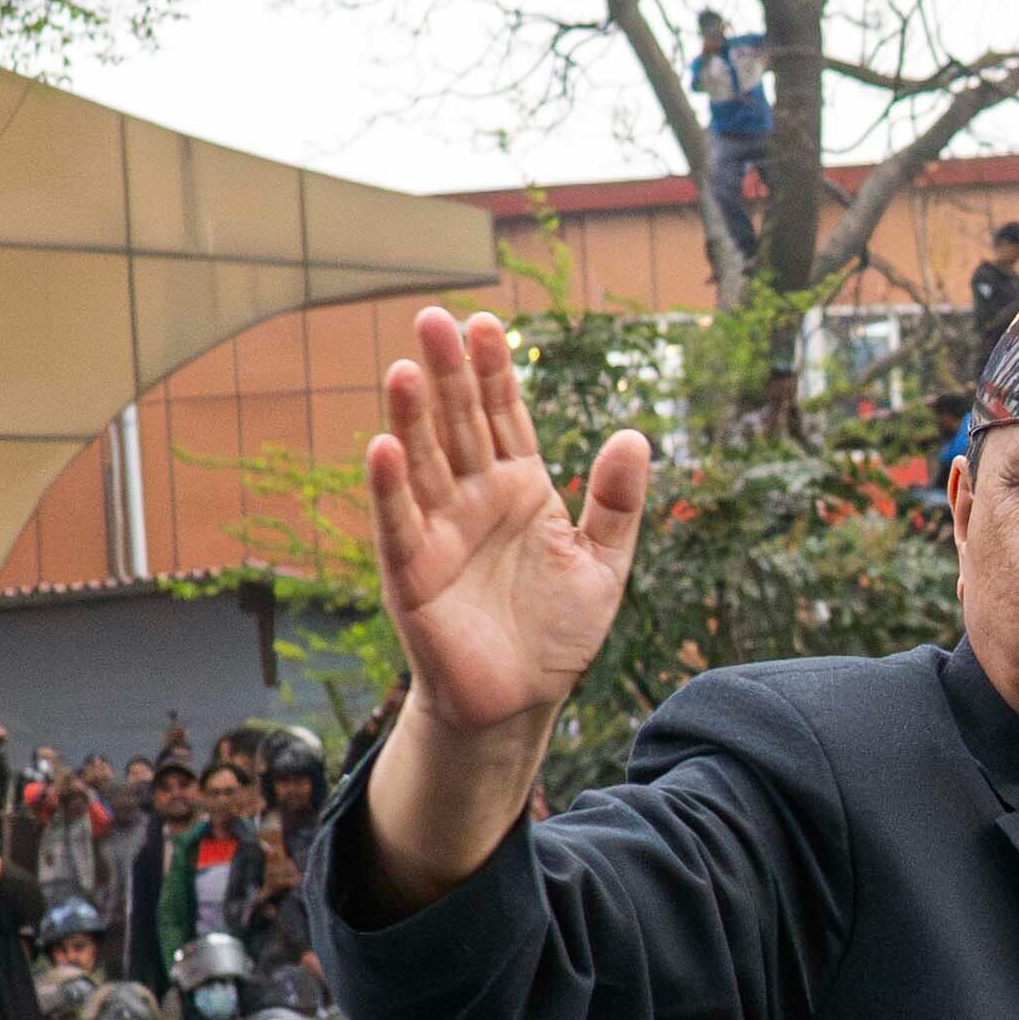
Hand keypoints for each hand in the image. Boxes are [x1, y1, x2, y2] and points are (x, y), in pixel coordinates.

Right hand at [366, 306, 649, 737]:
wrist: (520, 702)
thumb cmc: (556, 632)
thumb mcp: (604, 564)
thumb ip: (617, 504)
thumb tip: (634, 436)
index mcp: (520, 487)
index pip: (504, 415)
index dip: (494, 371)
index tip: (485, 322)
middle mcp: (474, 498)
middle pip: (458, 424)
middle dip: (448, 373)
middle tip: (432, 317)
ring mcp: (439, 532)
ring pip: (424, 463)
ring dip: (412, 418)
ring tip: (406, 368)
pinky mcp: (412, 573)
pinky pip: (400, 524)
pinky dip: (390, 488)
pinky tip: (385, 446)